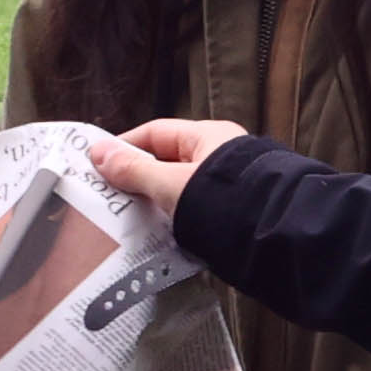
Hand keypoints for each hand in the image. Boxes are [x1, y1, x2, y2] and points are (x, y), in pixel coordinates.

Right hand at [84, 115, 248, 217]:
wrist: (272, 237)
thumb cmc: (223, 201)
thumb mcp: (169, 184)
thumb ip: (133, 170)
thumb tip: (98, 153)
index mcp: (208, 137)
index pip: (155, 133)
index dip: (123, 146)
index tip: (98, 164)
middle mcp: (219, 156)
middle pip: (166, 162)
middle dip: (137, 178)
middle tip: (108, 194)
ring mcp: (227, 185)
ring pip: (177, 189)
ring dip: (154, 202)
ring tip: (126, 217)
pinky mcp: (231, 212)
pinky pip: (191, 210)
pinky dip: (172, 219)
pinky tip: (155, 233)